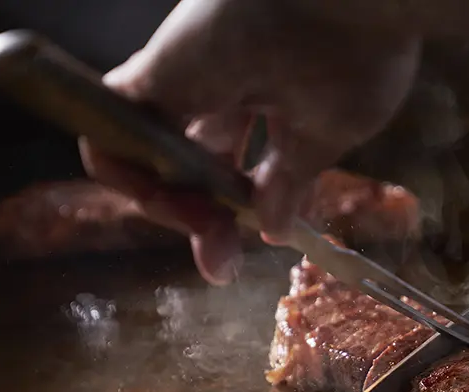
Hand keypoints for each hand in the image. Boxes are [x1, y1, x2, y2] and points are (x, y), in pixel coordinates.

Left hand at [79, 0, 420, 283]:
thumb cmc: (356, 51)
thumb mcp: (331, 130)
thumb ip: (293, 179)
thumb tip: (278, 232)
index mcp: (265, 100)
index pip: (228, 167)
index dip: (234, 211)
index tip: (256, 244)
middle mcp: (220, 90)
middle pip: (190, 169)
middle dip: (204, 223)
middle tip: (222, 263)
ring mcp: (186, 79)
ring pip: (151, 154)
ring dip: (167, 206)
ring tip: (206, 232)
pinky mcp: (158, 68)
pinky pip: (112, 124)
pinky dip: (120, 166)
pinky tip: (159, 201)